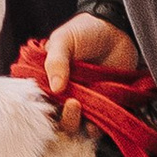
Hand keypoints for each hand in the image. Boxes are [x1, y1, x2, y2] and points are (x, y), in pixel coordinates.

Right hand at [39, 10, 139, 131]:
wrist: (117, 30)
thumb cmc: (86, 31)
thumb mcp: (64, 39)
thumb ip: (55, 61)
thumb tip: (55, 87)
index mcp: (49, 78)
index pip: (38, 100)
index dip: (40, 108)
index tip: (47, 106)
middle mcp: (64, 93)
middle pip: (56, 117)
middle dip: (62, 116)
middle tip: (72, 103)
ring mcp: (84, 101)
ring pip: (75, 124)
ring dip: (76, 121)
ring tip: (82, 106)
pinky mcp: (103, 106)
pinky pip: (98, 125)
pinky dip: (97, 126)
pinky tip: (98, 116)